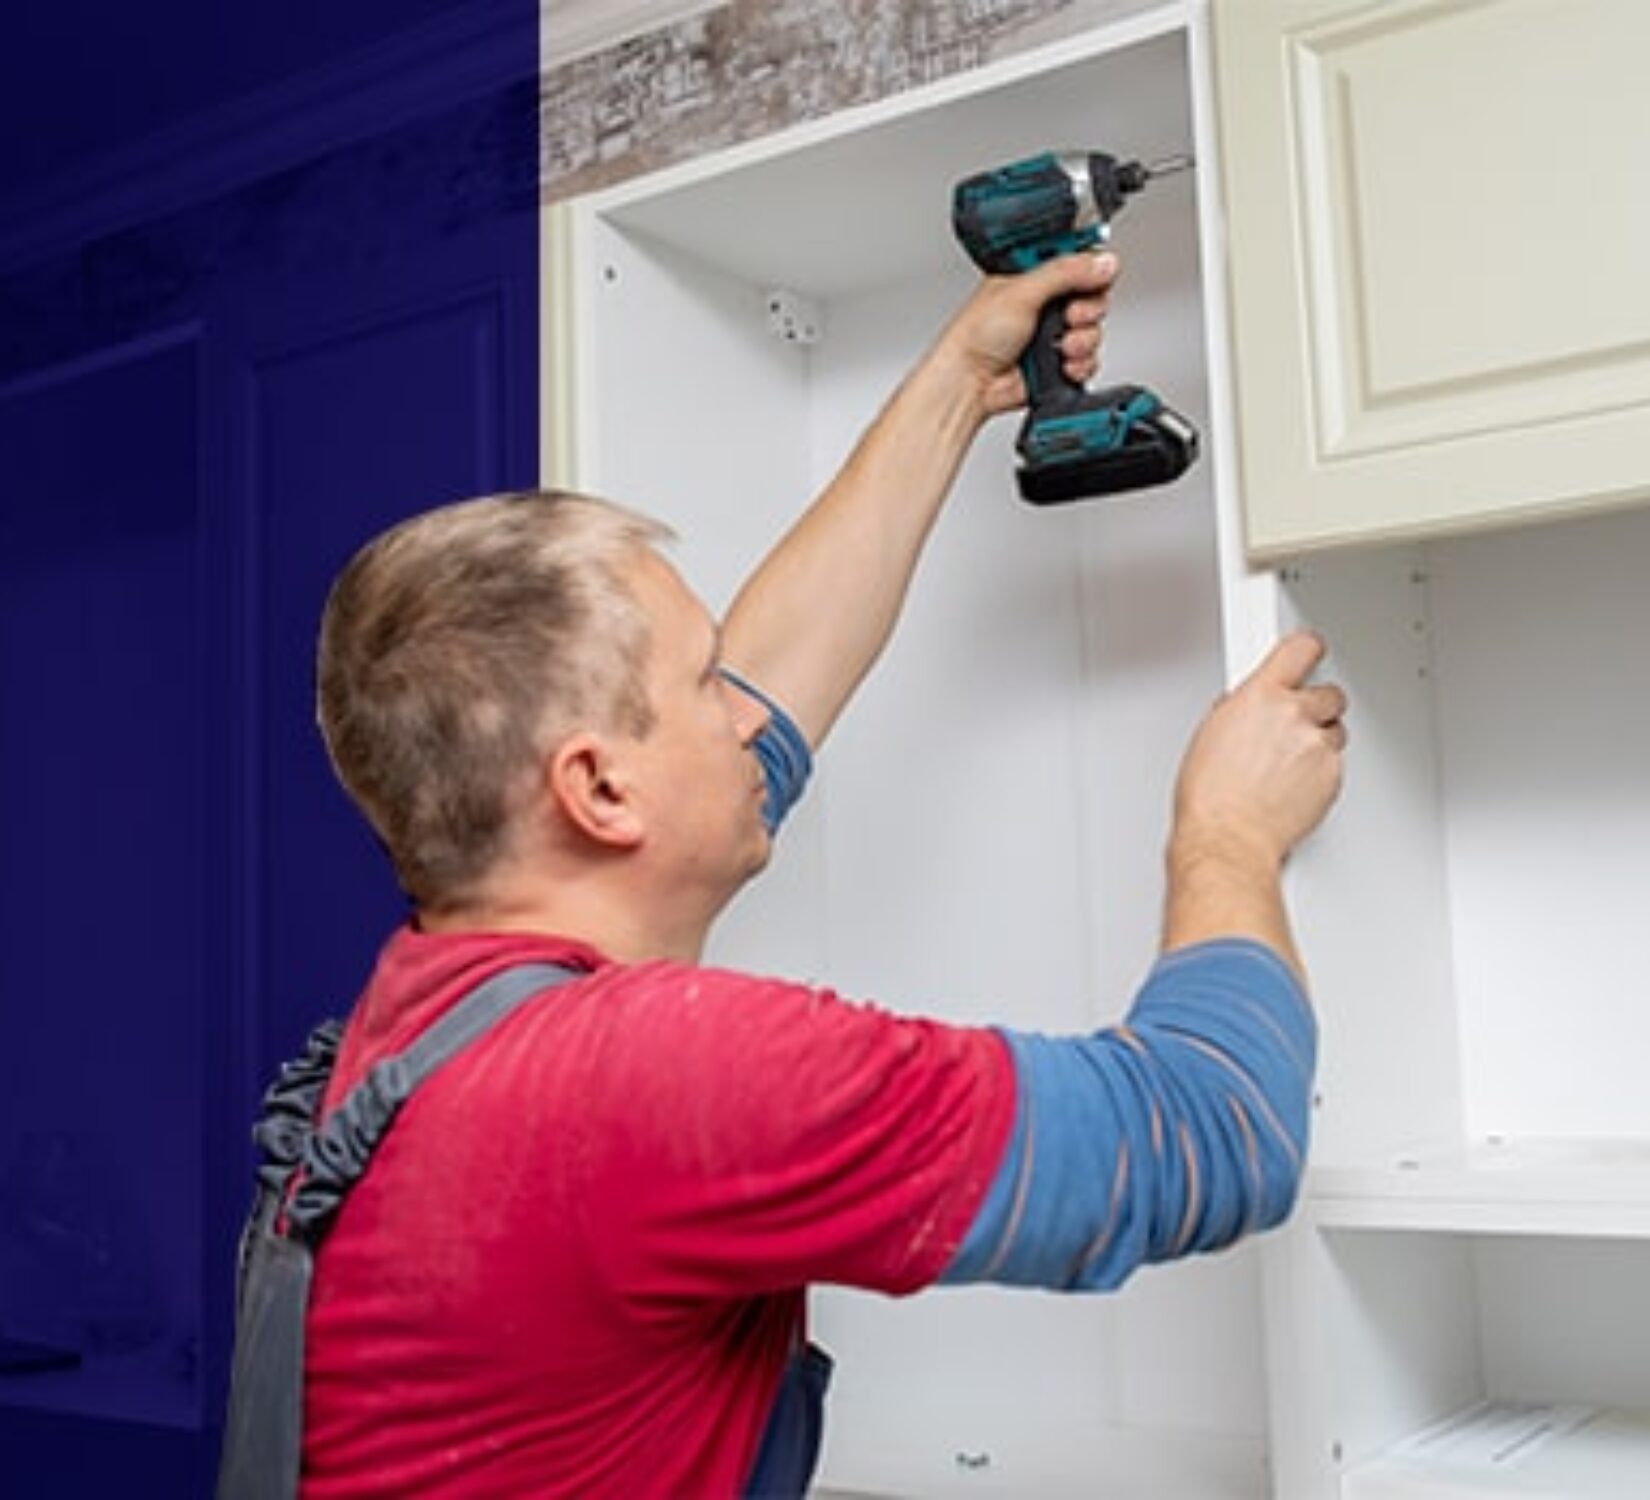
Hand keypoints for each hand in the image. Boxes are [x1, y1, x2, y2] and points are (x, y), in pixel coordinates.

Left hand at [934, 253, 1119, 418]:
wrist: (971, 382)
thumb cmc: (976, 336)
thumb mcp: (1021, 291)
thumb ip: (1064, 272)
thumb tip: (1102, 262)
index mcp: (1034, 275)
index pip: (1078, 261)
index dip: (1089, 269)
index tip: (1088, 278)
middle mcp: (1046, 302)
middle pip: (1094, 295)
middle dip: (1088, 309)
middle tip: (1069, 315)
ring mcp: (1053, 333)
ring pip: (1093, 329)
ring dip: (1083, 339)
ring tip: (1061, 345)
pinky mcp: (1059, 362)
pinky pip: (1089, 359)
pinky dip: (1081, 364)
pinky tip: (1062, 364)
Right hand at [1170, 632, 1347, 873]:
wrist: (1229, 838)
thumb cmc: (1212, 798)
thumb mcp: (1211, 736)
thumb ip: (1240, 710)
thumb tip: (1248, 709)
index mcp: (1259, 697)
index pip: (1300, 649)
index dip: (1308, 650)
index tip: (1309, 652)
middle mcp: (1294, 715)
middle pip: (1327, 692)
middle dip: (1314, 705)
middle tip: (1293, 725)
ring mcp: (1318, 746)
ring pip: (1334, 730)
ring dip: (1317, 741)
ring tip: (1287, 765)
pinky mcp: (1333, 775)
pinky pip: (1336, 763)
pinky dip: (1320, 772)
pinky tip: (1293, 785)